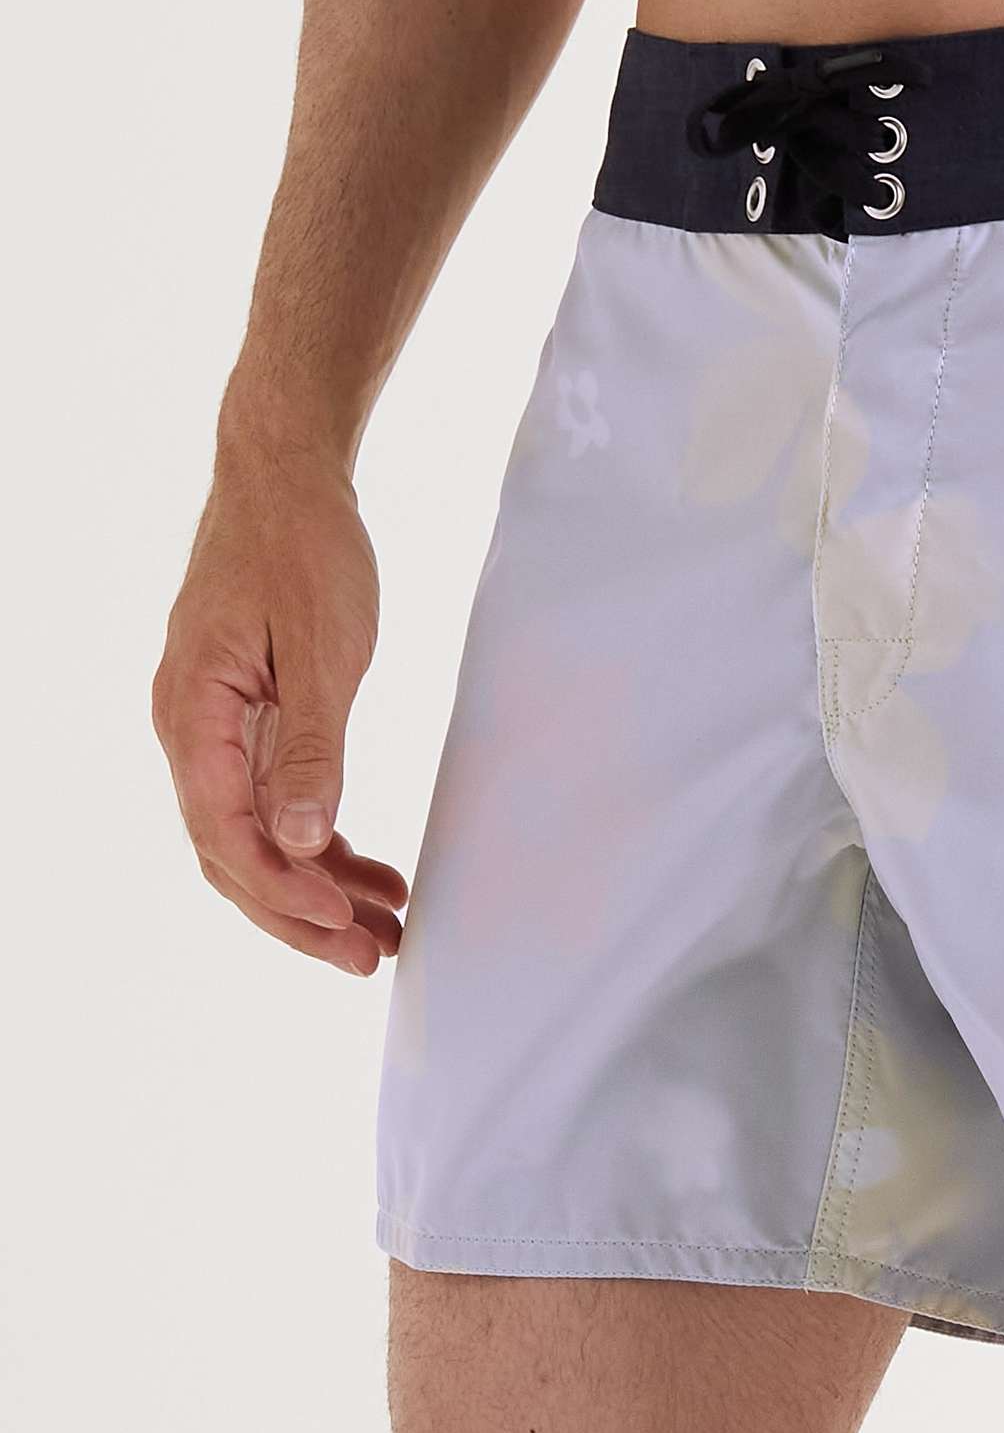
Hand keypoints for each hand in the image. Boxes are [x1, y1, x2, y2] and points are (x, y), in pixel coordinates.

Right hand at [153, 439, 405, 974]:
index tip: (345, 923)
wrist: (286, 475)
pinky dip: (322, 846)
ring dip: (317, 890)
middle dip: (301, 915)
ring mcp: (215, 730)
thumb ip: (309, 747)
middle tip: (372, 957)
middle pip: (233, 856)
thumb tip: (301, 839)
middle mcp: (190, 731)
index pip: (225, 834)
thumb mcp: (320, 648)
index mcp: (192, 714)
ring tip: (385, 932)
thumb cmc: (301, 545)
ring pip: (256, 840)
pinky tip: (373, 874)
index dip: (283, 891)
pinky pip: (274, 806)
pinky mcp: (248, 723)